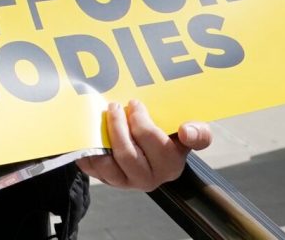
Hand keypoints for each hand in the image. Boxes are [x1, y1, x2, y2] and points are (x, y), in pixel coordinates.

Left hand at [77, 100, 210, 191]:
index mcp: (171, 164)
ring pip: (108, 165)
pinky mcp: (110, 181)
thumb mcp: (190, 134)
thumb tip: (186, 130)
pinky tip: (86, 138)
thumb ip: (198, 133)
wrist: (153, 153)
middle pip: (128, 154)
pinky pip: (94, 170)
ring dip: (102, 139)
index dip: (143, 123)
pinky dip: (87, 154)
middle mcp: (150, 178)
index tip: (135, 103)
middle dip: (118, 126)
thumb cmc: (170, 138)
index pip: (156, 144)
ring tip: (102, 117)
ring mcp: (127, 182)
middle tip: (115, 105)